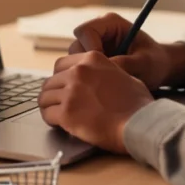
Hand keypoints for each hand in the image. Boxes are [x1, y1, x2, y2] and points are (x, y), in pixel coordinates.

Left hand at [38, 51, 153, 153]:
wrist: (139, 124)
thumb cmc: (138, 104)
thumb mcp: (125, 76)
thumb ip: (107, 73)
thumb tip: (103, 79)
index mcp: (92, 59)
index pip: (61, 64)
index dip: (60, 77)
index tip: (63, 88)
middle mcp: (78, 72)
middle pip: (50, 81)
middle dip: (53, 93)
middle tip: (58, 104)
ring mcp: (71, 92)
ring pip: (44, 97)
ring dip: (49, 106)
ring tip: (55, 116)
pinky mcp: (66, 112)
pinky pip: (47, 114)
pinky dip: (50, 120)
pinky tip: (58, 125)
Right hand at [70, 12, 184, 89]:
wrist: (159, 69)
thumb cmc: (155, 62)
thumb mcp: (145, 63)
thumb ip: (125, 63)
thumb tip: (104, 69)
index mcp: (110, 23)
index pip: (85, 31)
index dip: (91, 49)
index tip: (105, 66)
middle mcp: (98, 32)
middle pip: (76, 46)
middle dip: (87, 64)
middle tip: (104, 78)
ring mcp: (92, 46)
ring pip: (74, 60)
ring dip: (87, 73)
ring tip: (106, 82)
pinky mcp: (90, 61)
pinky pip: (79, 70)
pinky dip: (88, 79)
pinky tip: (104, 86)